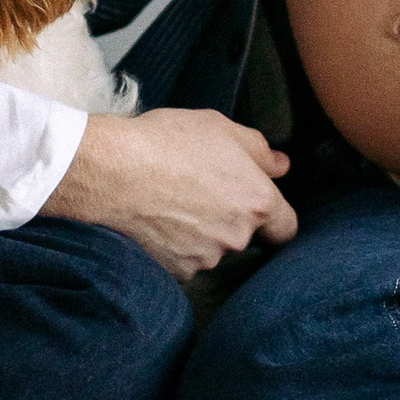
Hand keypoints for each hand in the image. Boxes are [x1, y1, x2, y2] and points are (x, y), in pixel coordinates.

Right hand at [44, 110, 298, 279]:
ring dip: (199, 232)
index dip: (275, 220)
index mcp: (256, 201)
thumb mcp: (219, 127)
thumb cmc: (166, 142)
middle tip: (197, 189)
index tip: (261, 213)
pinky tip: (156, 220)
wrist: (113, 171)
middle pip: (243, 234)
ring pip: (212, 248)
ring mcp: (206, 257)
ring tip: (170, 200)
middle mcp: (237, 236)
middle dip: (227, 216)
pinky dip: (174, 246)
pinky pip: (184, 260)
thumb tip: (281, 165)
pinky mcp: (176, 271)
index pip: (285, 228)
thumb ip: (258, 150)